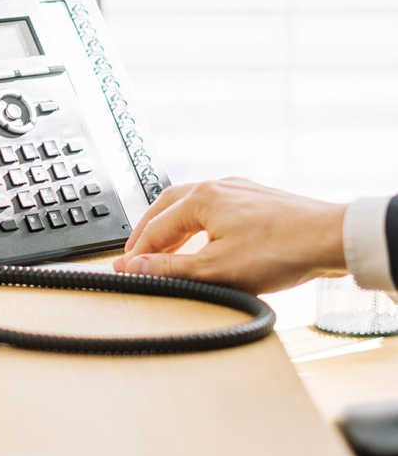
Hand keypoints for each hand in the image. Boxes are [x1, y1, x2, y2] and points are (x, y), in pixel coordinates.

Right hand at [111, 177, 346, 293]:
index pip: (154, 227)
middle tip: (135, 253)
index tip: (123, 269)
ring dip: (171, 226)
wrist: (333, 238)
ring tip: (164, 248)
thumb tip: (134, 267)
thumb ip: (169, 268)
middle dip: (147, 231)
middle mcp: (216, 186)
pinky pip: (213, 206)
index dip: (136, 252)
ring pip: (190, 204)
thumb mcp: (215, 269)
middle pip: (166, 206)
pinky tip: (203, 238)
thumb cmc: (281, 250)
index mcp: (200, 199)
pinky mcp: (256, 199)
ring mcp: (238, 190)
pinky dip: (196, 223)